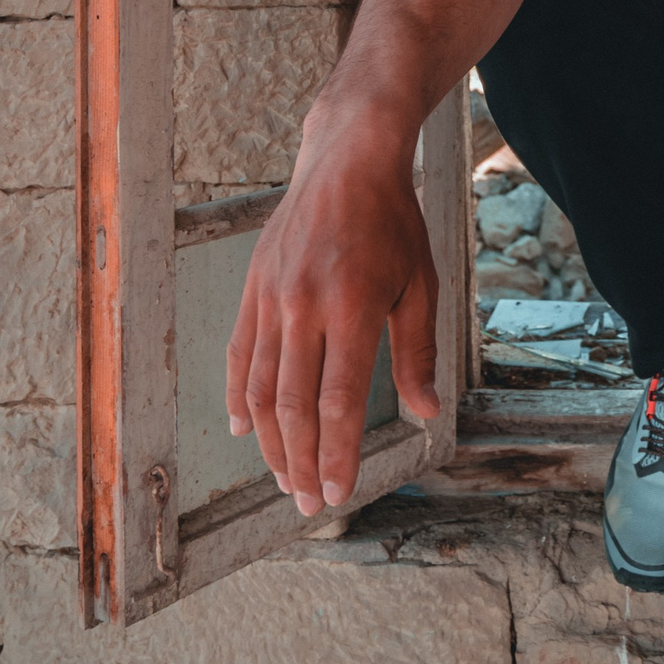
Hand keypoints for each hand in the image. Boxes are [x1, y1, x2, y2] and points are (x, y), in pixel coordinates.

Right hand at [225, 108, 440, 519]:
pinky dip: (238, 396)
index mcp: (350, 307)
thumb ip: (417, 352)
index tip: (339, 493)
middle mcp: (303, 306)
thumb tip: (426, 412)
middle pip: (292, 406)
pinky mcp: (253, 288)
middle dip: (301, 462)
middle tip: (310, 503)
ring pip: (258, 387)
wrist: (347, 160)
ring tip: (285, 478)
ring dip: (269, 441)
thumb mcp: (420, 283)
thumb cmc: (394, 222)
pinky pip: (238, 353)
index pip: (338, 401)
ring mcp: (271, 298)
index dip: (337, 453)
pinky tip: (244, 429)